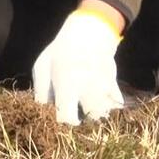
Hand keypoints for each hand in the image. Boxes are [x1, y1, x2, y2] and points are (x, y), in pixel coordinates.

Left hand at [32, 7, 123, 124]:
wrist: (89, 33)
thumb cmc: (60, 52)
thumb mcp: (42, 67)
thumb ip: (41, 93)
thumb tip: (43, 114)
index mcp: (67, 84)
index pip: (67, 117)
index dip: (63, 125)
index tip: (62, 123)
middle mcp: (88, 87)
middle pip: (91, 118)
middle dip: (85, 124)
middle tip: (77, 119)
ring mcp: (104, 86)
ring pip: (105, 113)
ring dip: (97, 116)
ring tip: (87, 111)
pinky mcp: (114, 84)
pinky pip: (116, 103)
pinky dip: (110, 107)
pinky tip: (100, 103)